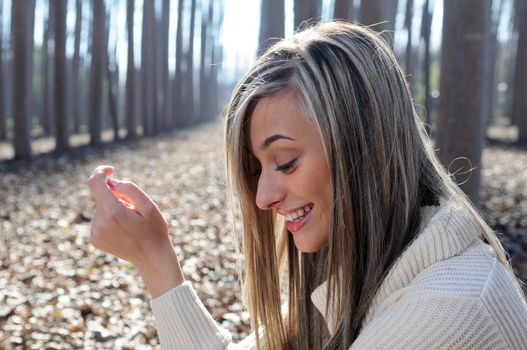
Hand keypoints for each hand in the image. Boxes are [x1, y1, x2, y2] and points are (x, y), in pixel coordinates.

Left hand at [87, 165, 183, 296]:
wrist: (152, 258)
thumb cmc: (154, 230)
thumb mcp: (149, 206)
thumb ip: (130, 189)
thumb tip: (112, 183)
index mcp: (113, 213)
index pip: (95, 183)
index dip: (101, 172)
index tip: (112, 170)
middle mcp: (99, 223)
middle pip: (101, 196)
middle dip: (116, 195)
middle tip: (135, 209)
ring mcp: (95, 233)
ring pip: (101, 207)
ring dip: (114, 207)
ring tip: (131, 222)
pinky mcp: (95, 239)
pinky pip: (100, 218)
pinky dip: (110, 217)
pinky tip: (124, 229)